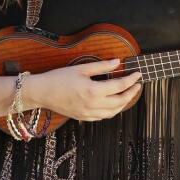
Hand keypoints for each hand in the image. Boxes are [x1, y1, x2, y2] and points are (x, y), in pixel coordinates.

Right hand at [22, 58, 142, 121]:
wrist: (42, 93)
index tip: (137, 74)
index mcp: (93, 90)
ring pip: (114, 112)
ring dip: (123, 103)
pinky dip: (112, 110)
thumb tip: (117, 62)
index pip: (119, 86)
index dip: (131, 80)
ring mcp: (89, 113)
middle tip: (137, 85)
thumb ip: (101, 66)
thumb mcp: (80, 68)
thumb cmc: (59, 78)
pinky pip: (103, 117)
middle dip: (131, 93)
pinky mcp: (84, 117)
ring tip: (128, 94)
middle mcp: (93, 105)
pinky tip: (113, 102)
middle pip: (120, 101)